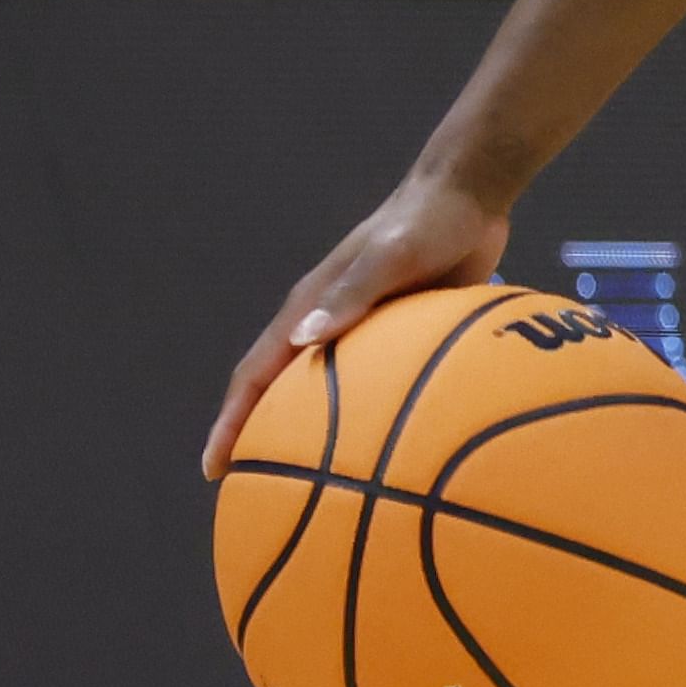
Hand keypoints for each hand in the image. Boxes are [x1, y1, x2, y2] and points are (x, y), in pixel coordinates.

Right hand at [205, 170, 511, 474]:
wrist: (470, 195)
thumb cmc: (426, 222)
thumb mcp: (390, 256)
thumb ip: (352, 294)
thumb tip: (303, 340)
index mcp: (309, 307)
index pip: (255, 376)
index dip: (231, 423)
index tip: (215, 468)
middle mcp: (327, 322)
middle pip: (281, 392)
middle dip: (263, 440)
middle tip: (258, 492)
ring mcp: (363, 329)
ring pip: (326, 394)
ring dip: (316, 435)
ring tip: (320, 486)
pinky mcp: (401, 332)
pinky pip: (377, 384)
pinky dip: (373, 417)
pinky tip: (397, 452)